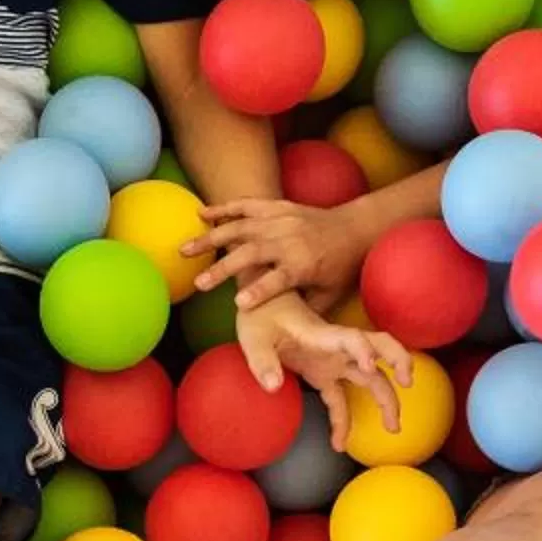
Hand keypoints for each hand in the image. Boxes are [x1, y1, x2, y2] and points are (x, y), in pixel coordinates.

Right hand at [182, 198, 374, 312]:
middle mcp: (291, 240)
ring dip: (211, 237)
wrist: (356, 228)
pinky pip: (247, 205)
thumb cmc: (341, 268)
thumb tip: (284, 335)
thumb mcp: (330, 295)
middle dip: (224, 267)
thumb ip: (305, 311)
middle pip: (252, 253)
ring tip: (185, 249)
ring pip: (242, 227)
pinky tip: (201, 214)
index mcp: (304, 264)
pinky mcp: (278, 207)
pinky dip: (224, 208)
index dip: (260, 291)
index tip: (238, 303)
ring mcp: (282, 220)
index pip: (279, 279)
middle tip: (199, 284)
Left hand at [232, 294, 412, 452]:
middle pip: (379, 349)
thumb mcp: (253, 337)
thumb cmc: (259, 315)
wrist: (262, 305)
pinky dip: (343, 420)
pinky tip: (338, 444)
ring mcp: (332, 361)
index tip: (372, 367)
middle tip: (407, 383)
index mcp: (322, 334)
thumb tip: (273, 386)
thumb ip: (262, 361)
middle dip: (398, 362)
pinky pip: (340, 399)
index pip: (352, 338)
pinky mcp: (322, 373)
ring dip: (386, 398)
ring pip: (371, 376)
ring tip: (393, 428)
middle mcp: (336, 347)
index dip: (365, 350)